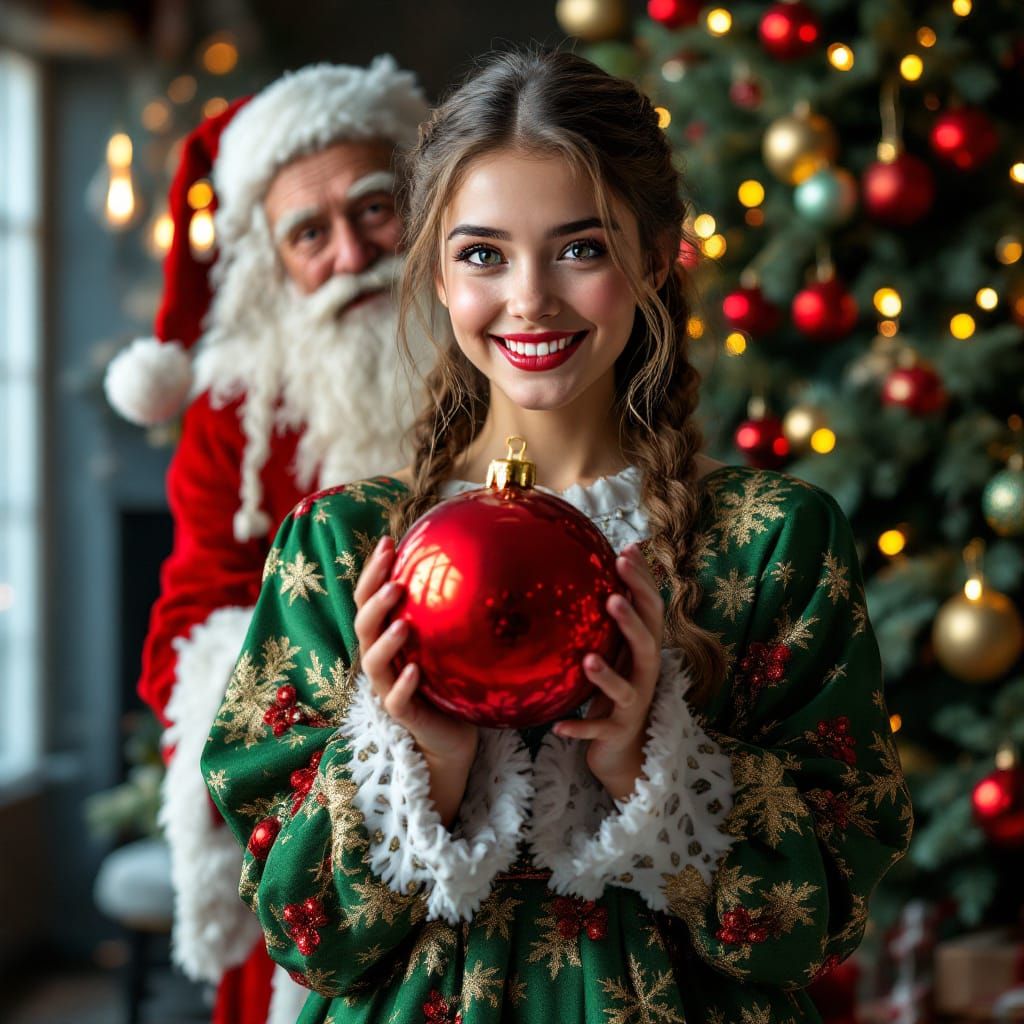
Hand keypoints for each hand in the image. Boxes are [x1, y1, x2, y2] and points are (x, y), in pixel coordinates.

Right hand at [353, 535, 478, 823]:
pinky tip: (415, 671)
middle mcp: (380, 661)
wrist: (452, 736)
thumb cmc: (450, 682)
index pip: (369, 600)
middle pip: (363, 626)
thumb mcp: (447, 642)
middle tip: (395, 583)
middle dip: (374, 602)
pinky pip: (396, 700)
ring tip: (402, 623)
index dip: (372, 572)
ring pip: (373, 663)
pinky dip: (403, 685)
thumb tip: (474, 562)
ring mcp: (387, 688)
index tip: (388, 542)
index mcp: (385, 639)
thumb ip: (447, 611)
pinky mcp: (403, 715)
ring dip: (385, 642)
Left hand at [553, 543, 664, 800]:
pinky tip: (558, 725)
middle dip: (632, 621)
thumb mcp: (618, 646)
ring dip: (608, 675)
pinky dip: (581, 727)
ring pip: (627, 688)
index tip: (627, 553)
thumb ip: (616, 612)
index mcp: (644, 648)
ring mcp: (632, 705)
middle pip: (647, 645)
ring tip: (588, 659)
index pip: (652, 611)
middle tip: (612, 598)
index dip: (643, 583)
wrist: (624, 746)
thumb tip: (612, 556)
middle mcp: (644, 674)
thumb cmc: (617, 685)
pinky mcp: (616, 731)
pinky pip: (598, 729)